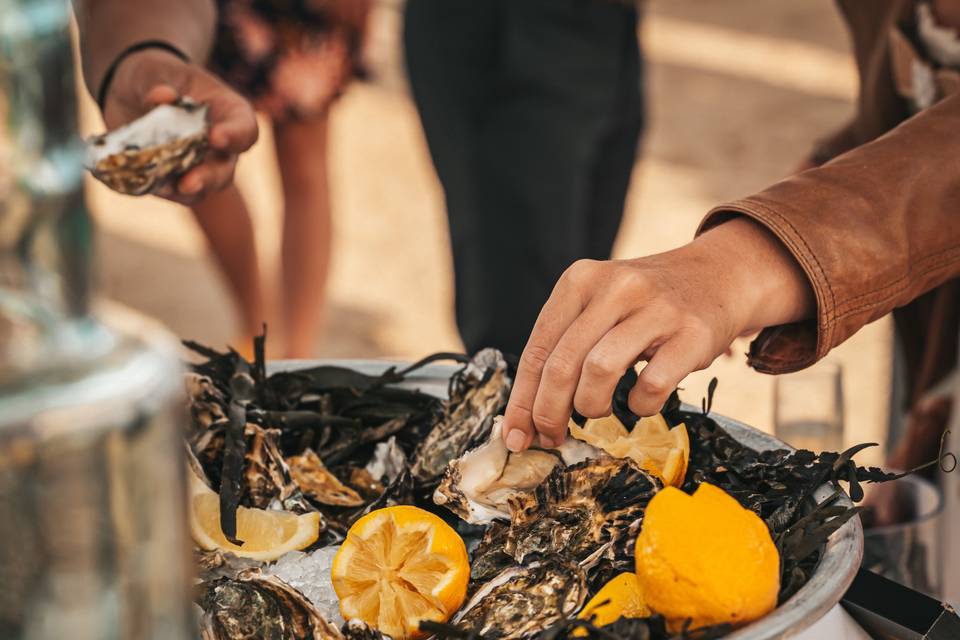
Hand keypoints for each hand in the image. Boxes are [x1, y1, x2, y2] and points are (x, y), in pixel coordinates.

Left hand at [101, 48, 257, 202]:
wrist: (130, 92)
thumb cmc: (157, 75)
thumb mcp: (157, 70)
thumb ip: (160, 81)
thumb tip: (163, 97)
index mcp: (229, 114)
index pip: (245, 131)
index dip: (235, 137)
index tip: (215, 137)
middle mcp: (220, 147)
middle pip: (225, 170)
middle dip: (209, 178)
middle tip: (189, 181)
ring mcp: (197, 166)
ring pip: (201, 188)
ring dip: (182, 191)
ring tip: (163, 189)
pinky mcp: (171, 177)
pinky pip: (170, 192)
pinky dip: (157, 189)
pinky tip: (144, 183)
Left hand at [501, 217, 814, 451]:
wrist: (718, 276)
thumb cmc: (645, 305)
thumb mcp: (600, 306)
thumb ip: (564, 348)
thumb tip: (527, 416)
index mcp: (581, 280)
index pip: (537, 348)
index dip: (522, 399)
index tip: (514, 435)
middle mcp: (615, 287)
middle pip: (562, 363)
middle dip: (548, 411)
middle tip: (552, 436)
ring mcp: (656, 308)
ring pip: (599, 370)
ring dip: (590, 404)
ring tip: (597, 409)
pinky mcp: (692, 333)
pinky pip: (651, 385)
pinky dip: (639, 407)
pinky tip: (640, 403)